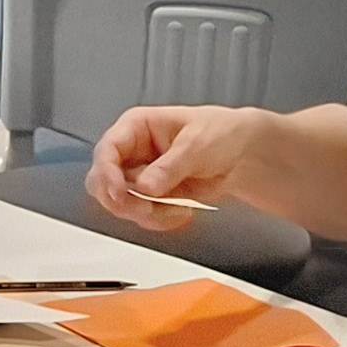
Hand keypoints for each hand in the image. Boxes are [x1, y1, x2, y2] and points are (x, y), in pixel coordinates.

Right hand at [86, 104, 261, 229]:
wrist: (244, 156)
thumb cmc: (222, 134)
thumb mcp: (197, 145)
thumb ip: (170, 166)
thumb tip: (146, 185)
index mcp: (137, 127)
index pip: (106, 150)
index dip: (107, 174)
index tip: (120, 193)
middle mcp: (132, 151)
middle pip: (103, 182)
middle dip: (125, 200)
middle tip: (149, 209)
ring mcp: (139, 176)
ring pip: (120, 204)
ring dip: (147, 213)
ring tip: (178, 208)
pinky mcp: (150, 197)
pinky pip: (140, 216)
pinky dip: (159, 220)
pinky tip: (181, 212)